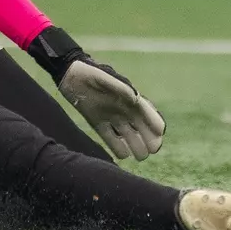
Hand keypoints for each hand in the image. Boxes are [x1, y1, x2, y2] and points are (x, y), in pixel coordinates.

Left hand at [28, 26, 165, 160]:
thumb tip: (136, 98)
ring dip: (136, 145)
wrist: (71, 74)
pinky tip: (123, 156)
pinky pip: (110, 138)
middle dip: (149, 138)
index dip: (155, 122)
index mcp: (129, 97)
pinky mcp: (98, 123)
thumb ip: (120, 87)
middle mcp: (123, 109)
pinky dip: (117, 147)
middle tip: (152, 150)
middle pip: (141, 127)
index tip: (159, 133)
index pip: (147, 112)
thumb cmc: (90, 73)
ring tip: (141, 157)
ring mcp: (112, 117)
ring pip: (128, 135)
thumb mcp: (105, 78)